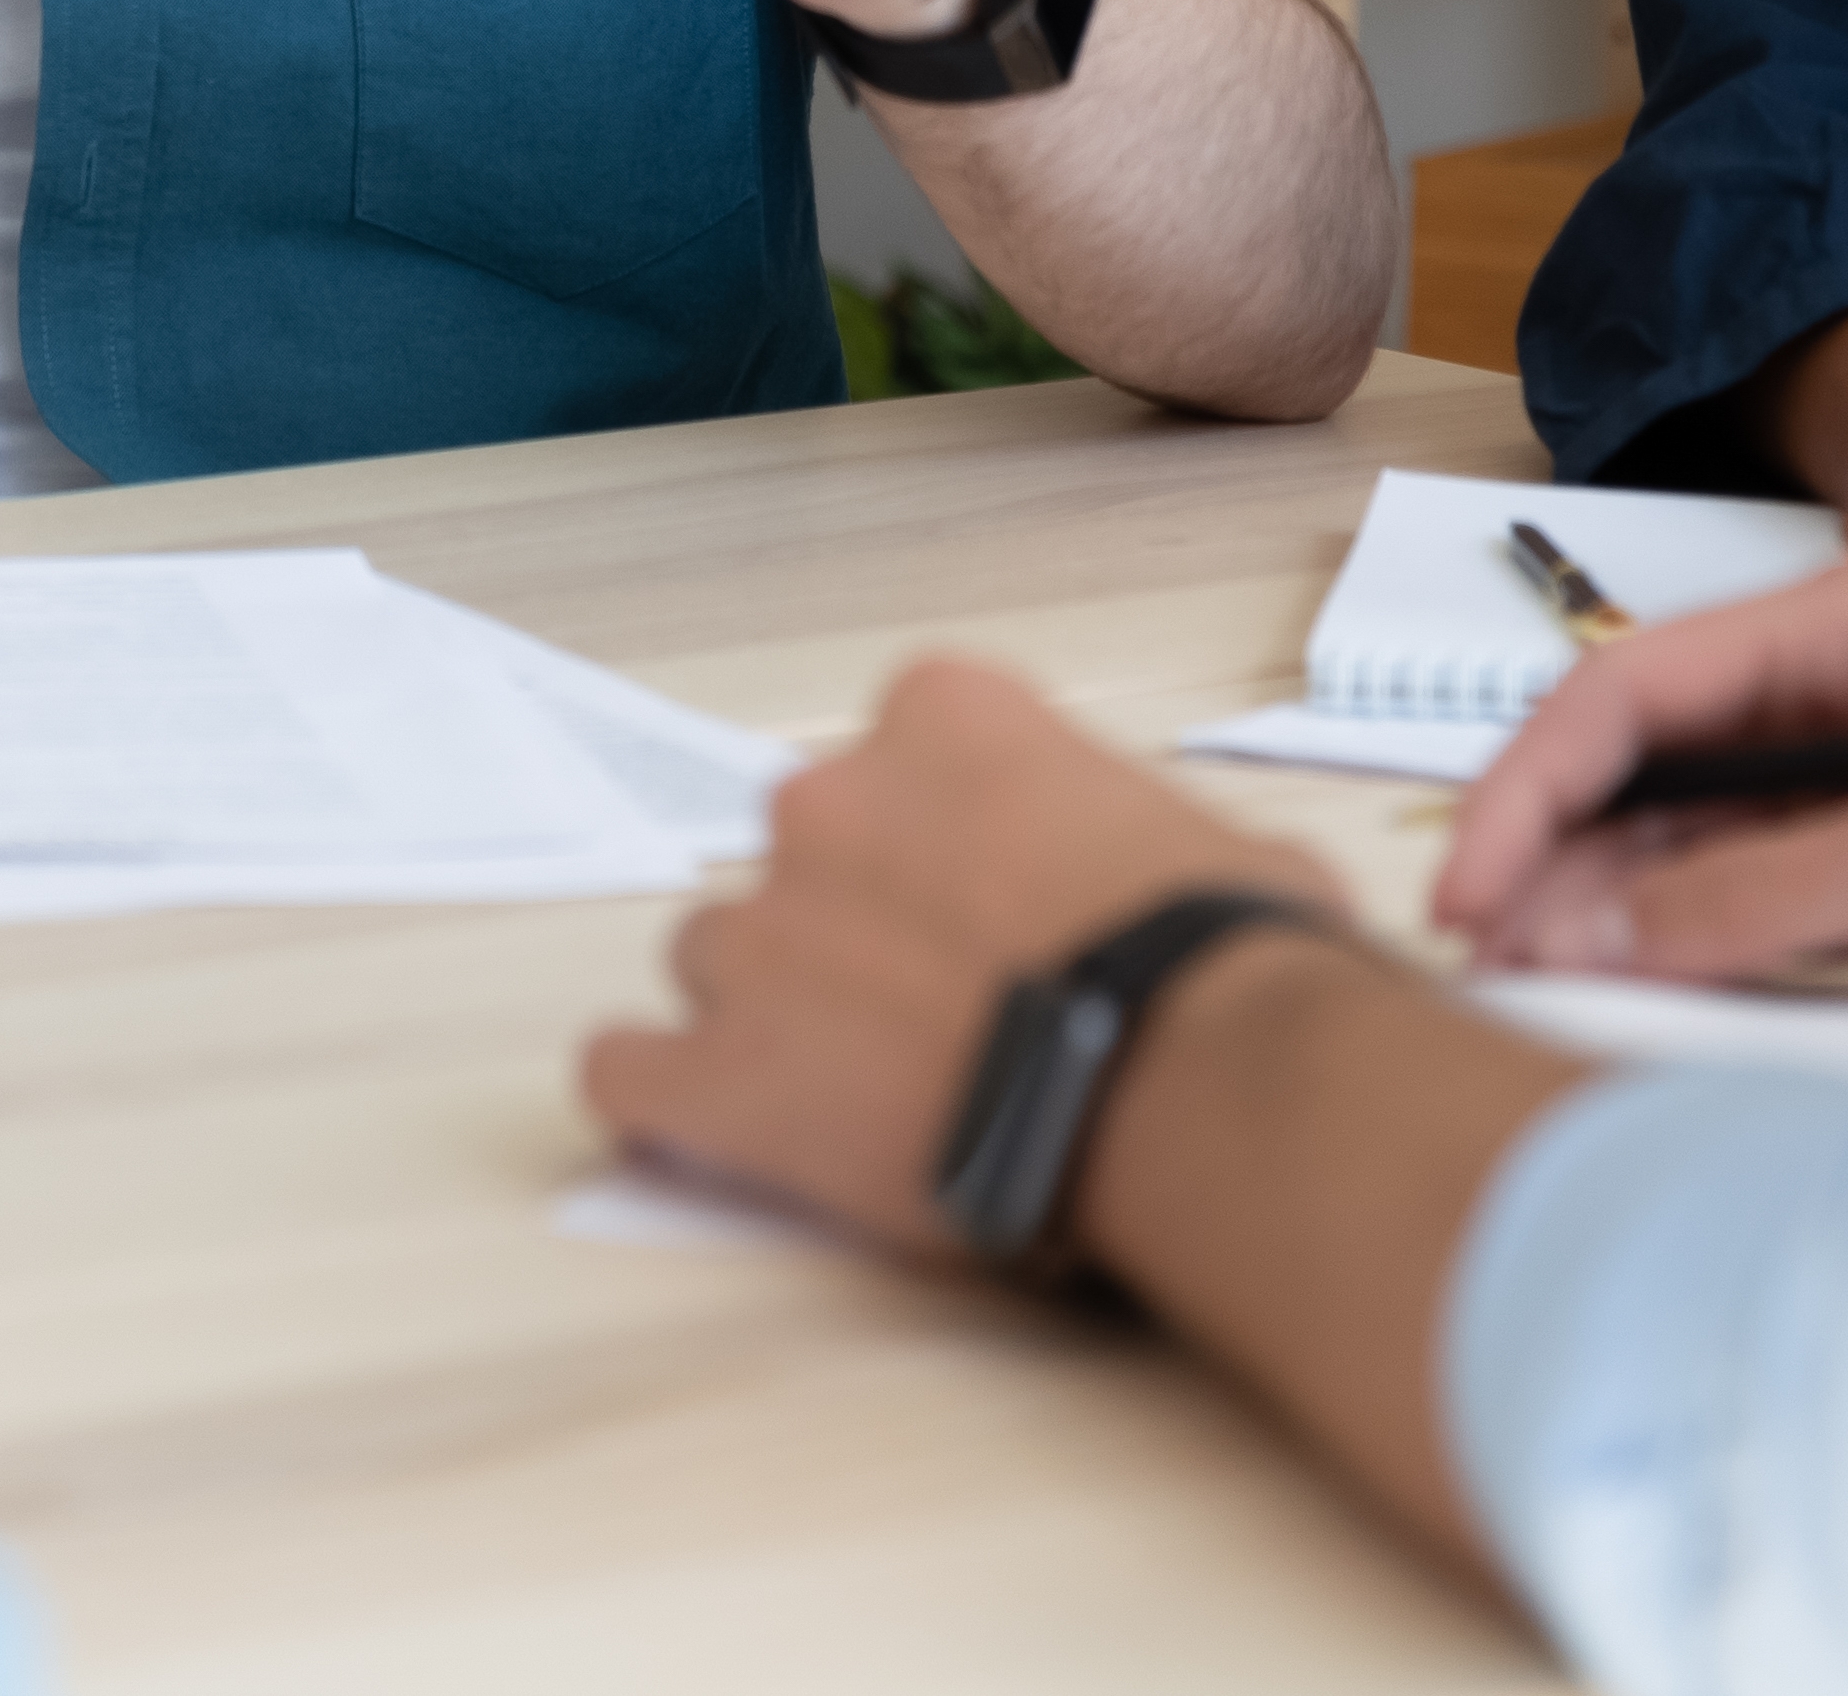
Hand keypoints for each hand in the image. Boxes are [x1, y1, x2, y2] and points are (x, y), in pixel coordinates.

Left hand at [579, 656, 1341, 1260]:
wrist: (1191, 1082)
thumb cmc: (1219, 965)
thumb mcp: (1218, 845)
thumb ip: (1138, 836)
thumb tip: (1174, 889)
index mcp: (943, 719)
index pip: (900, 757)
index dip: (944, 842)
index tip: (988, 903)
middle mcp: (828, 802)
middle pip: (801, 855)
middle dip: (851, 925)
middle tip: (935, 1011)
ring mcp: (763, 933)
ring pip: (714, 958)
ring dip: (769, 1012)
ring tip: (861, 1092)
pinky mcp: (724, 1067)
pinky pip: (627, 1071)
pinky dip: (659, 1100)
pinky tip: (706, 1129)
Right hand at [1431, 554, 1847, 986]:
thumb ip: (1764, 893)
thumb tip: (1586, 930)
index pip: (1633, 686)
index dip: (1530, 787)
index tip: (1466, 894)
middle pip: (1650, 754)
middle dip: (1554, 851)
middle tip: (1480, 964)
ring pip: (1695, 823)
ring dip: (1610, 898)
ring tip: (1533, 983)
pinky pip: (1763, 875)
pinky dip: (1691, 928)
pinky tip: (1640, 981)